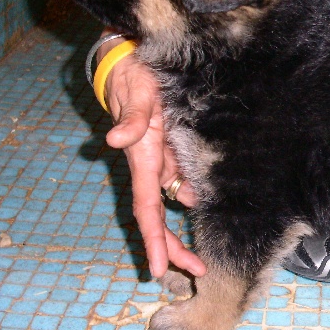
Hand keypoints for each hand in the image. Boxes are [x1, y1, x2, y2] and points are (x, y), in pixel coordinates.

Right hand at [99, 37, 206, 278]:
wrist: (133, 59)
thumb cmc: (133, 75)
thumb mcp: (135, 93)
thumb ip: (130, 117)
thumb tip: (115, 141)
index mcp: (143, 159)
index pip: (147, 208)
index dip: (153, 239)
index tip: (156, 268)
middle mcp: (152, 164)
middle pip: (161, 215)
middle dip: (175, 246)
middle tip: (199, 270)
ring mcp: (163, 158)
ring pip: (176, 197)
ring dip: (188, 222)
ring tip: (206, 251)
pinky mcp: (172, 147)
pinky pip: (185, 177)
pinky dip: (195, 193)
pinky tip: (214, 204)